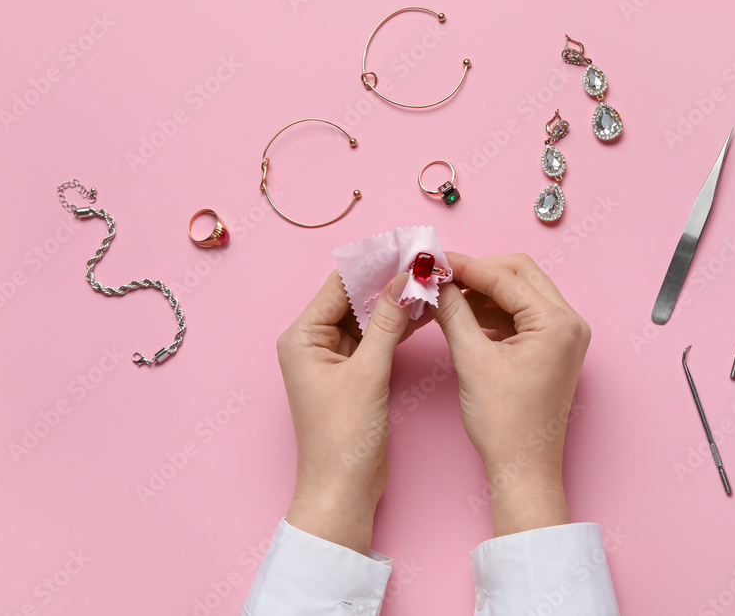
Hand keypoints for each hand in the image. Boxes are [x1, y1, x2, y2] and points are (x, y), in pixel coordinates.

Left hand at [279, 270, 428, 554]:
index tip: (409, 245)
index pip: (341, 283)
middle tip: (426, 260)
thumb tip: (406, 277)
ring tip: (432, 280)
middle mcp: (313, 341)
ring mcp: (334, 357)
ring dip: (397, 300)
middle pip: (355, 295)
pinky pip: (376, 336)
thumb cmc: (343, 438)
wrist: (343, 490)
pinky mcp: (354, 372)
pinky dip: (398, 324)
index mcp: (302, 336)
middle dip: (390, 279)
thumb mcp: (369, 373)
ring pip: (369, 315)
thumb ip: (388, 322)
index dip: (376, 263)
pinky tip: (425, 310)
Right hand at [433, 253, 590, 536]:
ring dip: (484, 292)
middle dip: (478, 273)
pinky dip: (493, 311)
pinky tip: (465, 318)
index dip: (466, 266)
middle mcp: (569, 323)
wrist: (523, 468)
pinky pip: (521, 314)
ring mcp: (564, 335)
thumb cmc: (506, 424)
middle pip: (519, 275)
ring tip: (447, 299)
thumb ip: (453, 312)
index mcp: (557, 323)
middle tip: (441, 278)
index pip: (507, 276)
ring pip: (520, 292)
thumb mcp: (472, 360)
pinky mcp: (552, 348)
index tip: (434, 262)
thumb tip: (436, 281)